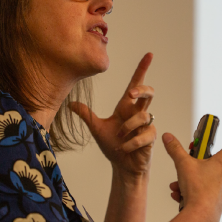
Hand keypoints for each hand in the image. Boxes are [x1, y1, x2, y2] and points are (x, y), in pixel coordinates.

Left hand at [71, 53, 156, 176]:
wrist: (121, 166)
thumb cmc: (113, 146)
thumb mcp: (96, 128)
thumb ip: (86, 115)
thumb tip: (70, 104)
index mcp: (125, 107)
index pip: (135, 84)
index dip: (142, 69)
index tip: (149, 55)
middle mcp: (137, 113)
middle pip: (148, 92)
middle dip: (142, 90)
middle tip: (131, 94)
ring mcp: (146, 125)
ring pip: (143, 116)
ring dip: (128, 128)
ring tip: (119, 138)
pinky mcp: (151, 137)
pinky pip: (143, 135)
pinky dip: (130, 143)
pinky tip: (124, 148)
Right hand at [161, 120, 221, 216]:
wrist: (201, 215)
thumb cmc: (199, 191)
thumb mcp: (183, 165)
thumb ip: (175, 149)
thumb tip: (169, 138)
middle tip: (206, 158)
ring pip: (219, 178)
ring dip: (201, 176)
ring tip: (182, 180)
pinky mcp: (218, 199)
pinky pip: (208, 191)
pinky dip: (196, 190)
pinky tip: (181, 193)